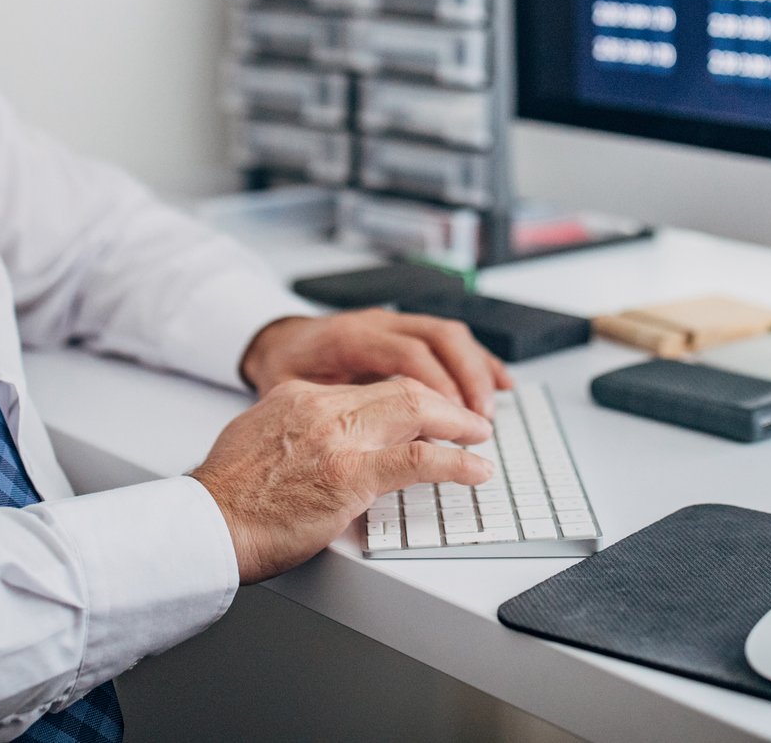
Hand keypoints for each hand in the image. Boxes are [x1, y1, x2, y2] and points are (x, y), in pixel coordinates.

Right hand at [189, 377, 492, 581]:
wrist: (206, 524)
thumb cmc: (226, 498)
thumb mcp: (256, 439)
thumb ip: (291, 431)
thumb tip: (315, 445)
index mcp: (299, 396)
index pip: (368, 388)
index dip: (406, 400)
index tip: (424, 414)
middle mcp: (322, 407)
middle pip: (400, 388)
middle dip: (442, 400)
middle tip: (468, 417)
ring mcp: (340, 438)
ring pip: (416, 410)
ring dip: (458, 422)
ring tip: (479, 434)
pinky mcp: (352, 475)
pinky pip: (419, 460)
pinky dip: (456, 462)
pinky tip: (476, 469)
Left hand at [240, 307, 512, 416]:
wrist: (272, 344)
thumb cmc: (284, 373)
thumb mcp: (293, 395)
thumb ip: (332, 414)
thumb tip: (370, 448)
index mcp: (348, 338)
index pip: (406, 359)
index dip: (439, 392)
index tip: (459, 425)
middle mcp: (374, 323)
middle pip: (437, 340)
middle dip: (466, 381)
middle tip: (481, 422)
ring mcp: (391, 322)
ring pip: (447, 334)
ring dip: (475, 370)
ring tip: (490, 409)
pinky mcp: (402, 328)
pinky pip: (446, 338)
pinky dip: (475, 359)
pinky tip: (498, 380)